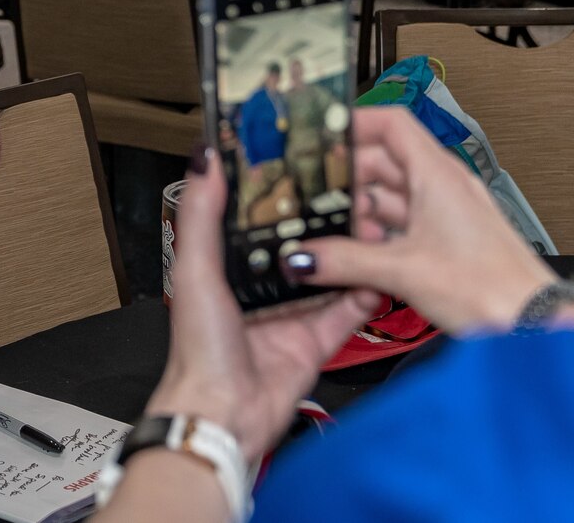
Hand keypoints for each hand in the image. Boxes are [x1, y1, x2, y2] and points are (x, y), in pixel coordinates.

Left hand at [145, 146, 378, 459]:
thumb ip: (202, 213)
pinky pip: (345, 313)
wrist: (224, 414)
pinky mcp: (314, 342)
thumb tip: (205, 160)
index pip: (254, 223)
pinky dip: (362, 295)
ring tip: (368, 226)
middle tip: (347, 195)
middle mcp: (257, 291)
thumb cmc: (199, 350)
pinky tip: (377, 274)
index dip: (276, 198)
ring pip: (326, 277)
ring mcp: (288, 317)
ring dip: (346, 255)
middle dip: (320, 225)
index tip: (300, 168)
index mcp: (224, 270)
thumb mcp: (195, 268)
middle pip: (296, 249)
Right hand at [304, 106, 554, 334]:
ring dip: (363, 211)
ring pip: (392, 195)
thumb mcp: (404, 271)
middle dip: (348, 178)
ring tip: (335, 233)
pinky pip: (404, 222)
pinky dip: (379, 233)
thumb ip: (346, 262)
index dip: (354, 123)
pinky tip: (362, 253)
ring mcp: (447, 213)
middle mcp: (444, 186)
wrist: (535, 325)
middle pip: (384, 161)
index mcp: (438, 174)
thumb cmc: (492, 289)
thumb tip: (303, 257)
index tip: (320, 136)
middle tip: (315, 197)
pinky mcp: (448, 240)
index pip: (391, 123)